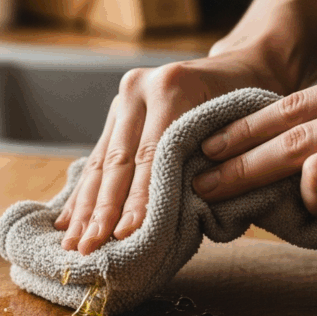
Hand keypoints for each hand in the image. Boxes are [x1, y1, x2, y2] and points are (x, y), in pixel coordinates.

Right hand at [54, 52, 284, 254]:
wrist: (239, 67)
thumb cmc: (249, 104)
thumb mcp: (244, 128)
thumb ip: (216, 164)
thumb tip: (187, 216)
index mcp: (172, 86)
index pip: (151, 155)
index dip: (138, 199)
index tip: (126, 235)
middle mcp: (139, 89)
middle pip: (118, 161)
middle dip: (102, 211)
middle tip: (89, 248)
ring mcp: (123, 100)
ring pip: (101, 163)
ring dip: (85, 208)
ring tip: (71, 243)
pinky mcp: (115, 114)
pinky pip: (97, 159)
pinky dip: (84, 193)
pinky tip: (67, 220)